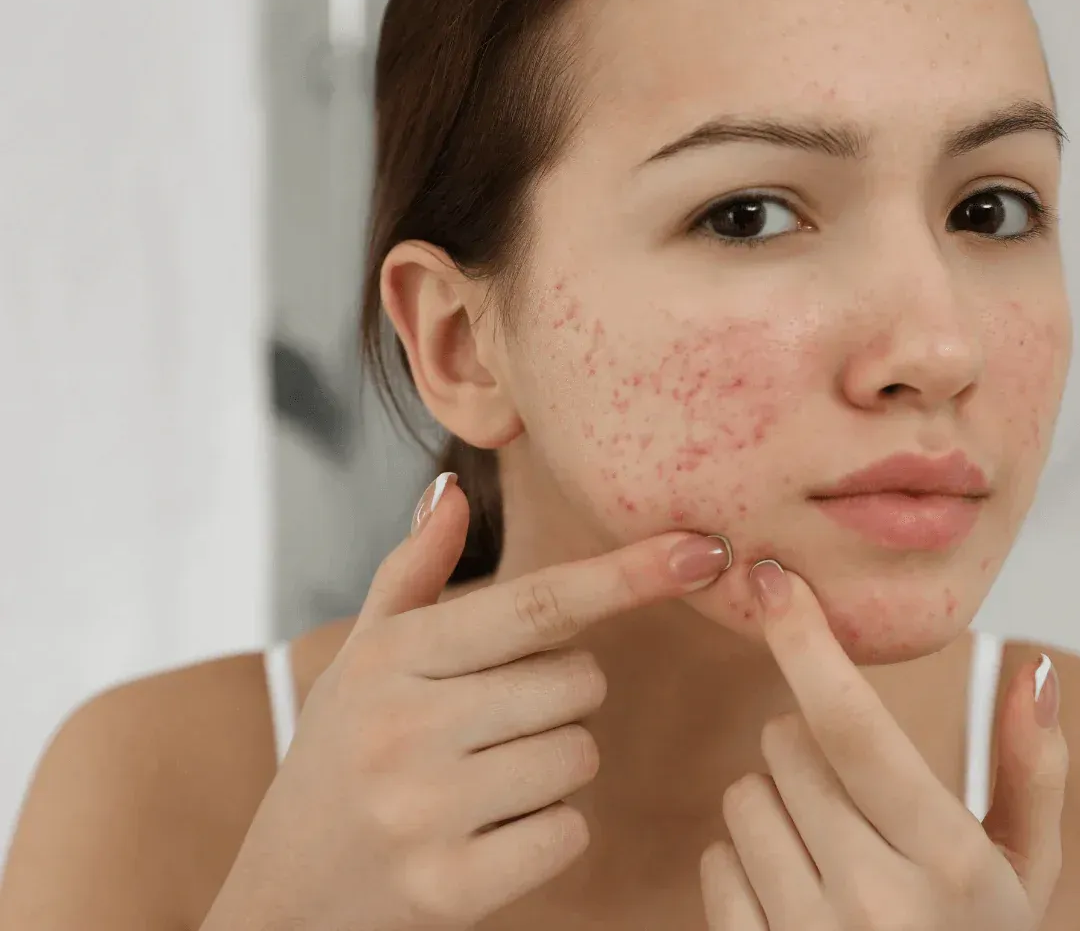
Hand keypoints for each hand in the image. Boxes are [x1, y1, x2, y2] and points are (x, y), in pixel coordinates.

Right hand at [201, 473, 732, 930]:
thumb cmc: (338, 754)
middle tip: (502, 716)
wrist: (285, 895)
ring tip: (486, 776)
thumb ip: (413, 570)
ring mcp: (425, 810)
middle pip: (578, 683)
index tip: (700, 550)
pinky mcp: (449, 887)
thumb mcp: (363, 655)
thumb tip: (452, 488)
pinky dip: (549, 830)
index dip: (624, 574)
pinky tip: (489, 831)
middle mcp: (406, 725)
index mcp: (393, 655)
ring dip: (556, 763)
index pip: (534, 603)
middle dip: (565, 694)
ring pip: (579, 756)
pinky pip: (568, 833)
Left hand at [700, 560, 1068, 930]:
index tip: (772, 581)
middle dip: (806, 749)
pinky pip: (716, 861)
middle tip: (851, 799)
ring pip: (743, 795)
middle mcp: (874, 900)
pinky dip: (745, 863)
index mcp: (948, 860)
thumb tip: (1027, 668)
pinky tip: (796, 896)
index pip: (852, 724)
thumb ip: (1029, 770)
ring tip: (829, 854)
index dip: (805, 642)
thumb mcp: (1026, 874)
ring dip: (776, 804)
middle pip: (784, 745)